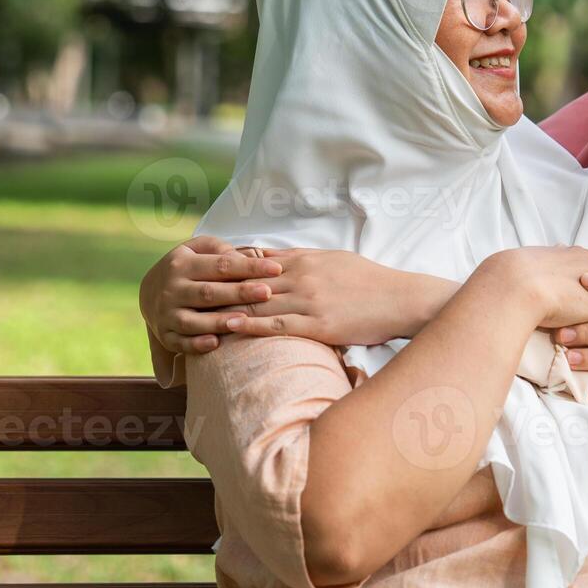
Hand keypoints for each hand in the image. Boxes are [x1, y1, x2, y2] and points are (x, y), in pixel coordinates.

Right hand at [140, 236, 279, 354]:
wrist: (149, 293)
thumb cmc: (188, 268)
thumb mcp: (197, 249)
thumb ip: (220, 249)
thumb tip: (247, 256)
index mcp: (183, 264)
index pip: (221, 264)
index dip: (249, 267)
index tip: (276, 269)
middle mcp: (172, 289)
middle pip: (209, 292)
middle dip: (239, 293)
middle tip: (267, 293)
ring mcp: (167, 314)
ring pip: (193, 320)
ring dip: (218, 321)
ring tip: (244, 320)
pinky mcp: (165, 335)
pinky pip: (180, 343)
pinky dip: (196, 344)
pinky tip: (216, 344)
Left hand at [217, 248, 440, 345]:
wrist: (400, 299)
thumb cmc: (370, 281)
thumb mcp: (333, 259)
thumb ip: (301, 258)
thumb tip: (271, 257)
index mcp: (304, 259)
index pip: (256, 260)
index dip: (227, 267)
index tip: (202, 272)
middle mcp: (301, 277)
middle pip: (248, 280)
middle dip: (217, 286)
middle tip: (187, 293)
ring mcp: (308, 301)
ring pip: (256, 302)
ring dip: (224, 308)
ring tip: (195, 313)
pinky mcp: (317, 325)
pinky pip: (275, 326)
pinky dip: (248, 327)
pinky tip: (227, 330)